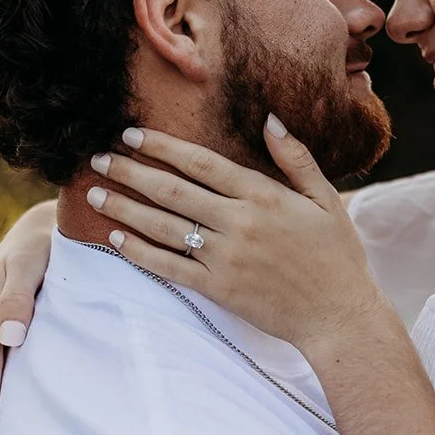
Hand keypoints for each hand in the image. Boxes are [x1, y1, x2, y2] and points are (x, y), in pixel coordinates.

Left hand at [86, 119, 389, 358]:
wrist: (339, 315)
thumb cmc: (337, 255)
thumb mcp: (325, 199)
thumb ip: (295, 158)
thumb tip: (270, 119)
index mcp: (264, 195)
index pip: (201, 162)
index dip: (163, 146)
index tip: (132, 134)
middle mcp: (239, 223)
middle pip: (172, 191)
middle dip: (130, 171)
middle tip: (98, 158)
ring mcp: (225, 258)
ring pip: (163, 227)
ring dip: (124, 208)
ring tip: (94, 194)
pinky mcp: (218, 289)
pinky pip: (169, 267)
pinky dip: (139, 252)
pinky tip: (116, 237)